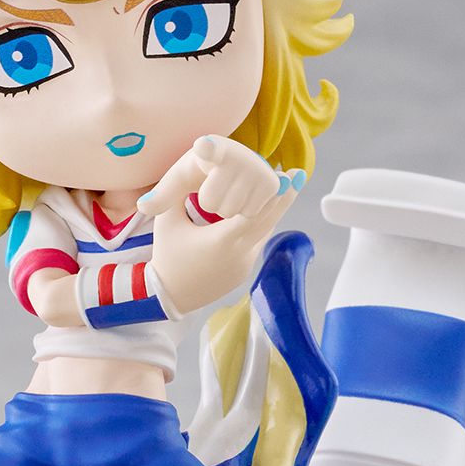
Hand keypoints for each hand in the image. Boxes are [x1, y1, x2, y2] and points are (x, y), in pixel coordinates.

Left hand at [138, 135, 294, 222]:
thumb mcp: (179, 180)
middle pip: (211, 202)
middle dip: (209, 204)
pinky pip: (250, 214)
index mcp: (208, 149)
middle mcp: (236, 153)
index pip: (207, 149)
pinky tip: (244, 198)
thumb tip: (142, 208)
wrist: (237, 165)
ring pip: (232, 210)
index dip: (207, 149)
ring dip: (227, 210)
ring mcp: (257, 167)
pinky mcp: (272, 182)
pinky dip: (243, 213)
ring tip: (228, 193)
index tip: (203, 145)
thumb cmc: (201, 171)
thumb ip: (161, 195)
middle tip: (213, 189)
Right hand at [141, 138, 302, 315]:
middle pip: (269, 221)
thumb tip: (194, 170)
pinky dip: (262, 226)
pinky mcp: (244, 271)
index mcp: (222, 240)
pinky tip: (265, 210)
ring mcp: (245, 264)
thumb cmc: (167, 255)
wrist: (168, 296)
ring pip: (265, 233)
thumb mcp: (168, 220)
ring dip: (274, 211)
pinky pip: (257, 243)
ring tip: (286, 188)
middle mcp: (239, 254)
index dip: (272, 194)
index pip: (254, 213)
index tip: (286, 175)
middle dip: (283, 198)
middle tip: (297, 175)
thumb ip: (180, 193)